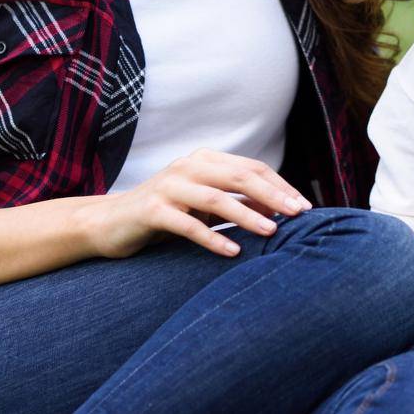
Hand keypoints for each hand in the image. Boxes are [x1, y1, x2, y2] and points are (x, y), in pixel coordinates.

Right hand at [77, 148, 310, 259]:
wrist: (109, 224)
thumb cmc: (165, 214)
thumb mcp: (203, 204)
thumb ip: (235, 201)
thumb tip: (278, 209)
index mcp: (204, 160)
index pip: (251, 168)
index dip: (280, 185)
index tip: (304, 206)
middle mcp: (188, 167)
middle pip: (239, 177)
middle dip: (272, 195)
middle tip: (298, 214)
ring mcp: (168, 187)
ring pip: (216, 199)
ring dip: (247, 216)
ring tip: (272, 232)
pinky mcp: (151, 210)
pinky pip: (187, 224)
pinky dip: (213, 239)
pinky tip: (233, 252)